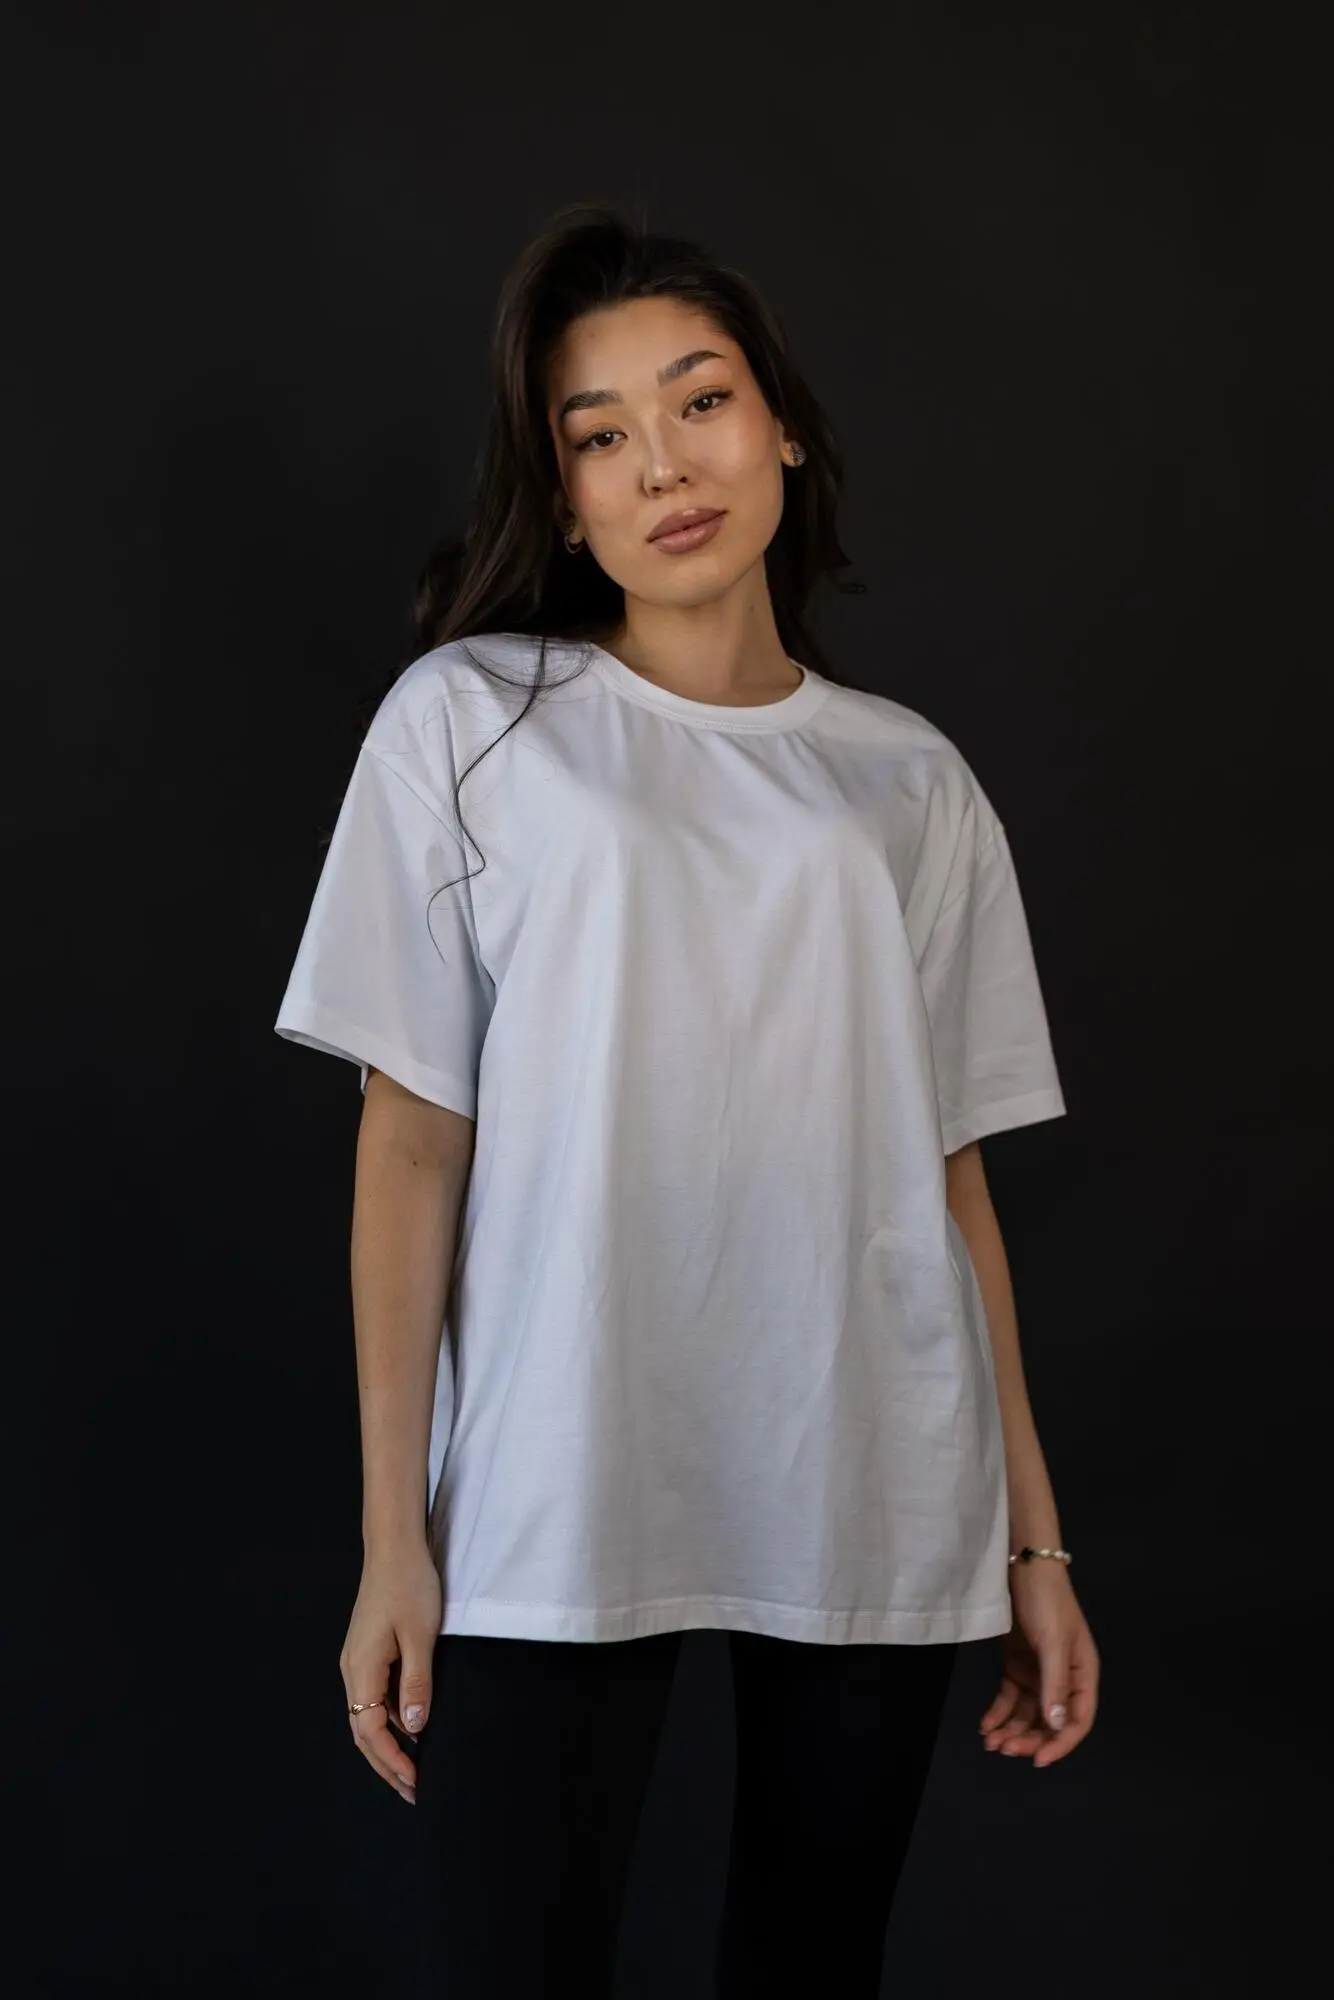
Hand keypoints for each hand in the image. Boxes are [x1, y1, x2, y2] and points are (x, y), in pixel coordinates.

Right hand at [340, 1539, 442, 1803]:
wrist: (394, 1547)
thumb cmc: (409, 1586)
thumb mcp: (421, 1636)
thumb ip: (417, 1682)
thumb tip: (414, 1728)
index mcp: (361, 1670)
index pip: (371, 1732)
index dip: (392, 1761)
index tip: (415, 1782)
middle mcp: (352, 1670)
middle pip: (363, 1731)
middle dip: (386, 1764)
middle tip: (412, 1790)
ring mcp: (358, 1661)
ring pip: (367, 1716)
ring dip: (388, 1744)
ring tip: (413, 1767)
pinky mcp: (368, 1651)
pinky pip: (374, 1697)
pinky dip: (390, 1720)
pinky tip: (412, 1726)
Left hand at [979, 1560, 1098, 1766]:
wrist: (1023, 1567)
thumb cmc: (1046, 1603)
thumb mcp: (1053, 1643)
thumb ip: (1055, 1684)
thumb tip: (1057, 1725)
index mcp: (1083, 1674)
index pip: (1078, 1719)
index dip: (1060, 1743)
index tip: (1037, 1760)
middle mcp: (1063, 1679)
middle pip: (1049, 1720)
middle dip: (1028, 1738)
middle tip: (1004, 1749)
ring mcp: (1039, 1673)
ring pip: (1028, 1713)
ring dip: (1011, 1729)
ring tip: (990, 1743)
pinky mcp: (1018, 1665)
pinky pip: (1011, 1698)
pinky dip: (999, 1713)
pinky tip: (986, 1725)